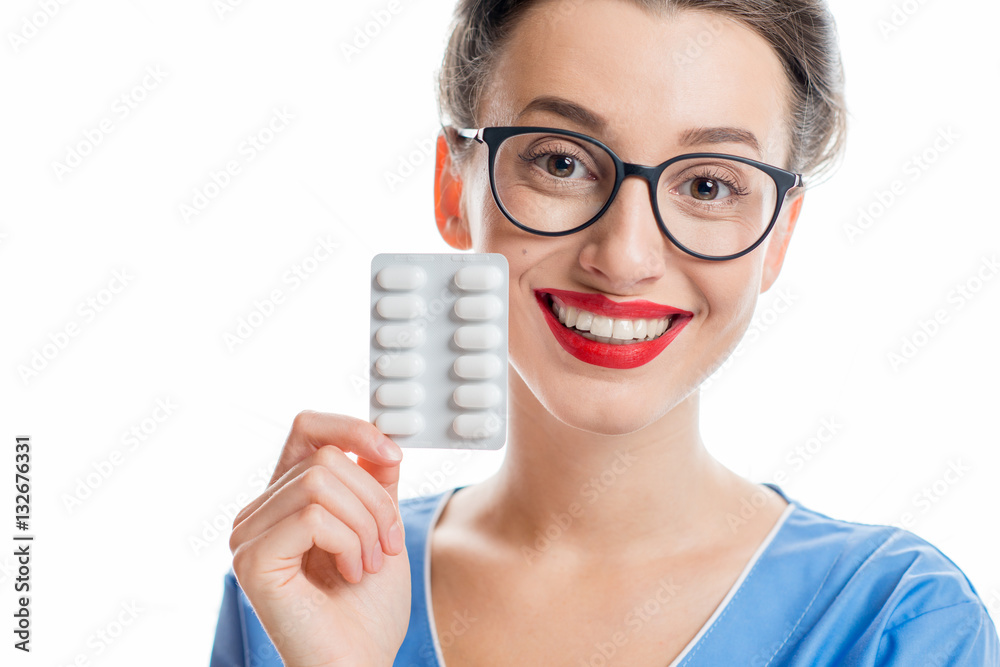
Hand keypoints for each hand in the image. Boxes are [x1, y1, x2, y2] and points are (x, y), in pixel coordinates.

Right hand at [230, 411, 409, 666]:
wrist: (361, 663)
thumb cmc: (368, 609)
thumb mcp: (381, 527)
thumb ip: (376, 481)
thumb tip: (381, 437)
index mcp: (285, 498)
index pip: (307, 427)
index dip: (352, 429)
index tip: (393, 456)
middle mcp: (258, 512)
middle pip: (324, 457)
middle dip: (374, 499)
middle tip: (387, 544)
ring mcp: (248, 536)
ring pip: (319, 482)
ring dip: (364, 524)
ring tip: (368, 563)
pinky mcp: (252, 560)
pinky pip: (312, 516)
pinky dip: (348, 542)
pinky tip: (351, 573)